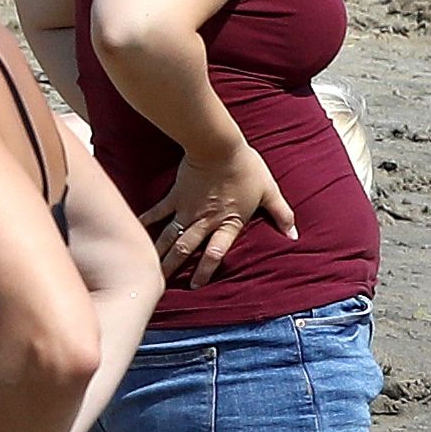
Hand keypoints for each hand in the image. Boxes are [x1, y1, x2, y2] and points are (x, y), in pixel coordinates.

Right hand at [152, 139, 295, 285]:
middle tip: (161, 284)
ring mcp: (187, 210)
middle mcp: (205, 221)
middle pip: (186, 249)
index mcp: (228, 222)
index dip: (206, 269)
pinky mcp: (175, 196)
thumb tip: (295, 235)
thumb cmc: (247, 168)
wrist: (219, 146)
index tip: (196, 286)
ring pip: (169, 236)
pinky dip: (146, 222)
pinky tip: (135, 231)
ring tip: (147, 268)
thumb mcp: (269, 191)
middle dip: (174, 267)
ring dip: (159, 253)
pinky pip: (158, 212)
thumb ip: (282, 214)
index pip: (216, 252)